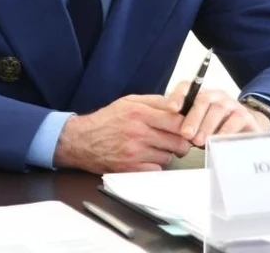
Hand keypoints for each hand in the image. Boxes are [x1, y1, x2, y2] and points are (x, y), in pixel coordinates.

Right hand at [53, 94, 191, 173]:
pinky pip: (157, 169)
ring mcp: (135, 152)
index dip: (186, 124)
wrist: (82, 140)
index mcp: (139, 113)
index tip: (186, 126)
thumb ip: (155, 101)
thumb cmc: (107, 120)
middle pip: (177, 141)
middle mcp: (138, 132)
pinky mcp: (131, 169)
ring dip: (167, 153)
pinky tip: (148, 157)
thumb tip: (178, 105)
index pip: (177, 120)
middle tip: (176, 139)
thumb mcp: (129, 101)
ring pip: (169, 156)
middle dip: (181, 141)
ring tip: (156, 146)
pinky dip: (156, 164)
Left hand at [167, 82, 269, 146]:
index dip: (178, 96)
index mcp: (201, 95)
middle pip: (203, 100)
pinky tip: (218, 140)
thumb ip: (184, 127)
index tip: (171, 109)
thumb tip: (168, 138)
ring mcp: (231, 104)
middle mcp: (216, 96)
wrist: (245, 131)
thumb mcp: (197, 127)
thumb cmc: (215, 129)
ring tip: (199, 141)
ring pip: (218, 109)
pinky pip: (235, 120)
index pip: (187, 88)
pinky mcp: (244, 116)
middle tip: (186, 134)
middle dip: (193, 117)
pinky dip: (225, 130)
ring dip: (207, 126)